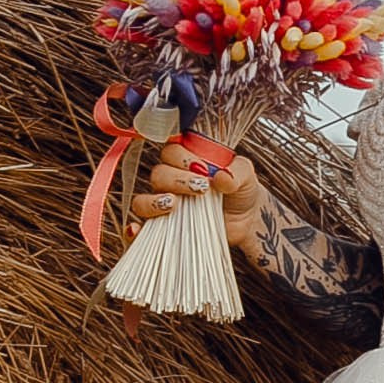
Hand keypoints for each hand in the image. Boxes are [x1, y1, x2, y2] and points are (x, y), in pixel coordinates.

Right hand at [130, 139, 261, 250]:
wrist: (248, 220)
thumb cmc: (243, 191)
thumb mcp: (246, 176)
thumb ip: (237, 171)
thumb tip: (222, 177)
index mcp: (186, 161)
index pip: (171, 152)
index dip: (183, 158)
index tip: (204, 169)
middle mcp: (171, 181)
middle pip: (157, 174)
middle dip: (176, 180)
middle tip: (201, 188)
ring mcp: (165, 205)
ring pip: (143, 200)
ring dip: (154, 202)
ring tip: (174, 204)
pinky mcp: (164, 229)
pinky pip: (141, 229)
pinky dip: (135, 230)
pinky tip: (138, 230)